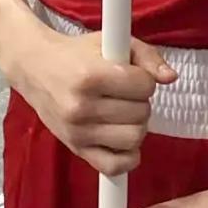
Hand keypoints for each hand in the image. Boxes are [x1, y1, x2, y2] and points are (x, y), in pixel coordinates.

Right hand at [10, 26, 176, 177]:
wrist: (37, 68)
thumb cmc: (78, 53)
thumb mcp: (111, 41)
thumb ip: (146, 56)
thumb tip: (171, 78)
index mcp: (91, 76)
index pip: (144, 86)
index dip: (145, 78)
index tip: (134, 75)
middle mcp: (82, 108)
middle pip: (141, 113)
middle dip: (142, 101)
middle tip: (127, 93)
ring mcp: (77, 133)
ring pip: (133, 139)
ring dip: (137, 125)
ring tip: (125, 112)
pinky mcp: (76, 150)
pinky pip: (114, 167)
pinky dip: (128, 156)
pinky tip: (123, 138)